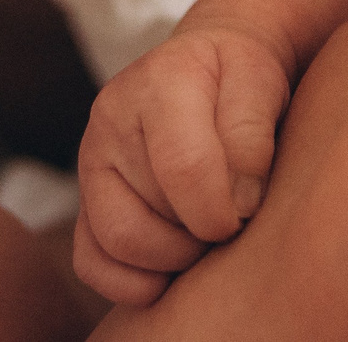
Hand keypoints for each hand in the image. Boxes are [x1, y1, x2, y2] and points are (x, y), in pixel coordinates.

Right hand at [72, 18, 293, 305]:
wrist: (215, 67)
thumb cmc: (242, 79)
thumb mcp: (261, 79)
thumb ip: (251, 134)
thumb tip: (237, 204)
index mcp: (159, 82)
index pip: (183, 167)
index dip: (220, 210)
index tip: (248, 212)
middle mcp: (110, 120)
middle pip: (144, 217)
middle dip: (196, 239)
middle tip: (232, 223)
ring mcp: (91, 162)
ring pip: (116, 244)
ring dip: (171, 259)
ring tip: (206, 234)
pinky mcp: (86, 199)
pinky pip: (91, 263)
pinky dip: (133, 281)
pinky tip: (175, 265)